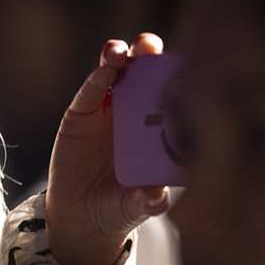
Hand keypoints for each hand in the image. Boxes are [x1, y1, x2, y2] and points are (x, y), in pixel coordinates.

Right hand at [45, 36, 174, 264]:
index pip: (171, 91)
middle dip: (150, 54)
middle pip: (145, 72)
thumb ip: (149, 201)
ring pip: (117, 72)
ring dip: (120, 56)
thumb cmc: (120, 207)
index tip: (183, 65)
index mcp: (158, 127)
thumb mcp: (138, 206)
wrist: (81, 217)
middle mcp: (135, 112)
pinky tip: (103, 72)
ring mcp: (108, 111)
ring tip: (121, 53)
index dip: (176, 74)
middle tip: (150, 47)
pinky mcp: (81, 114)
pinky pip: (90, 91)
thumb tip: (158, 196)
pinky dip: (96, 79)